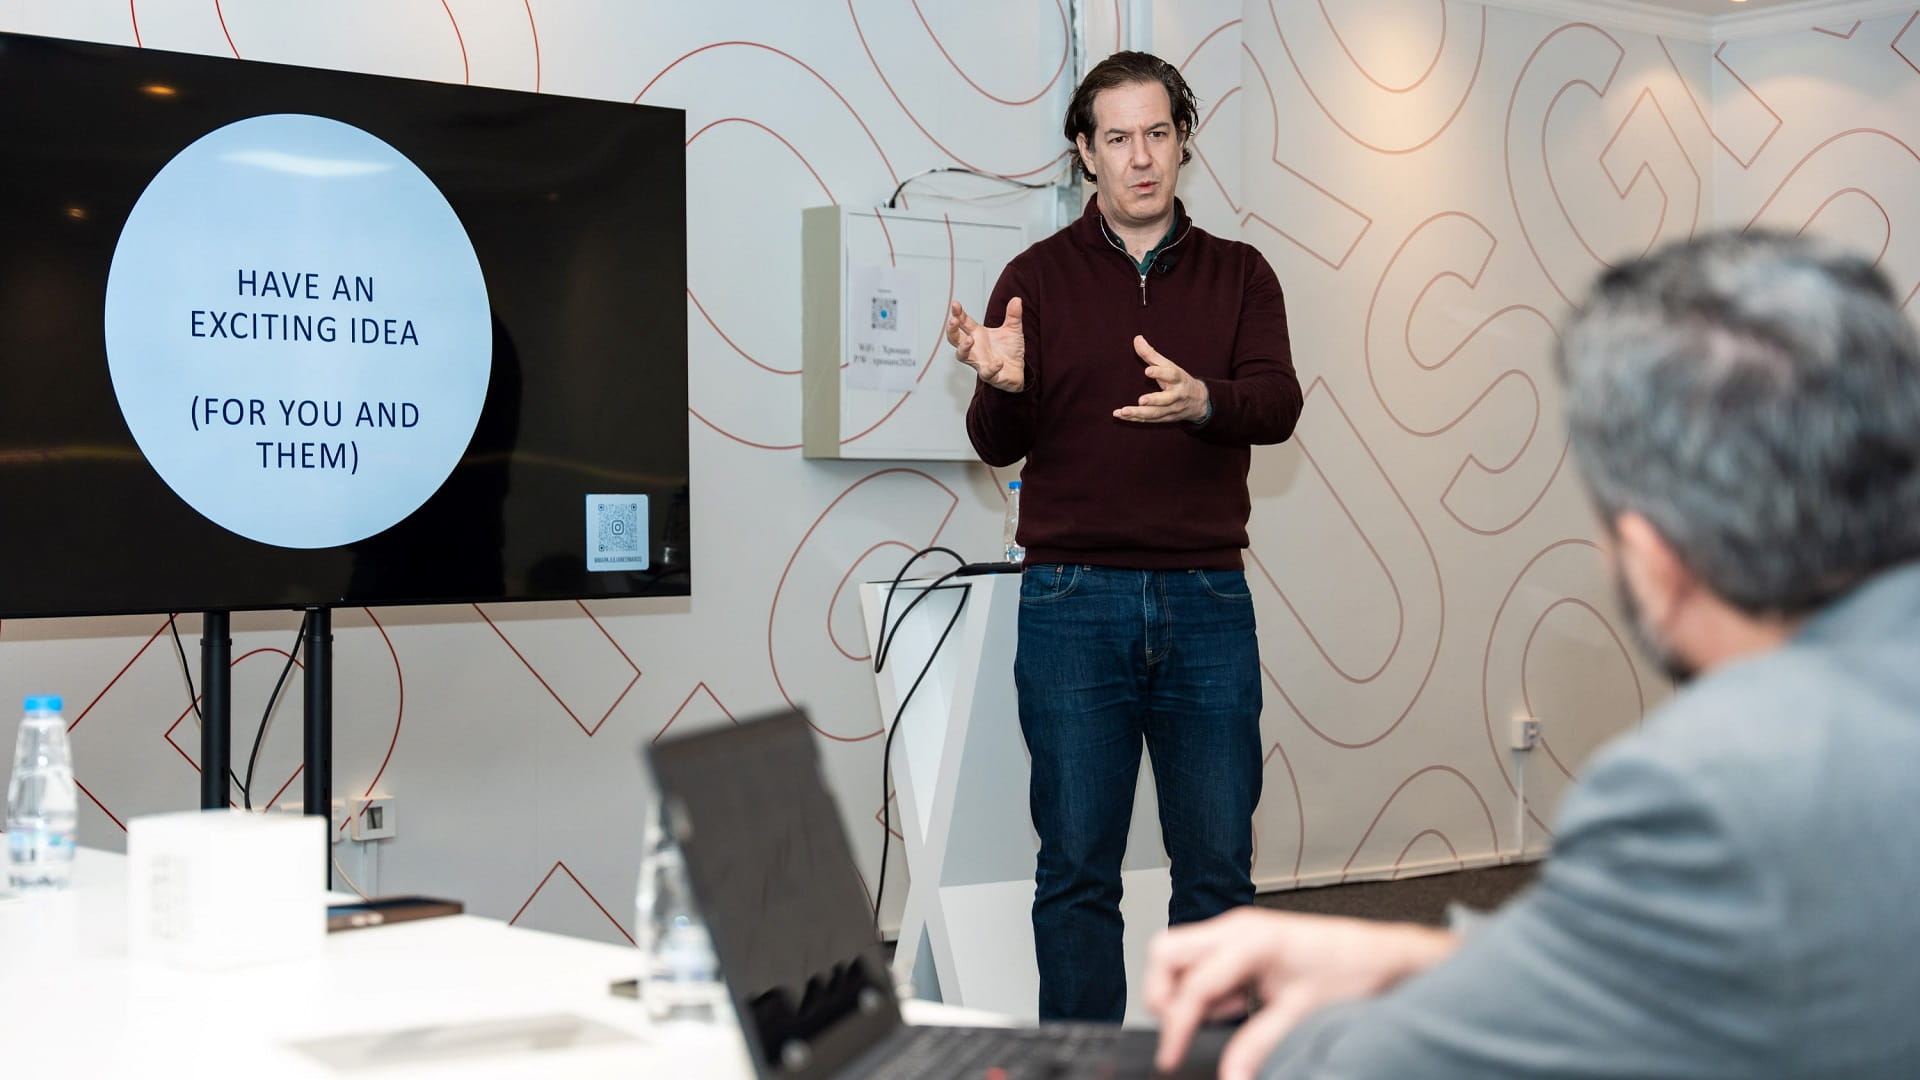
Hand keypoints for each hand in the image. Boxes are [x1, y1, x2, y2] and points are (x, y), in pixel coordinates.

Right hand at [947, 298, 1025, 391]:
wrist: (1018, 370)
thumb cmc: (1010, 349)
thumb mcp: (1013, 329)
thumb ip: (1013, 315)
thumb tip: (1017, 299)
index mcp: (978, 334)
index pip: (963, 322)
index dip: (958, 313)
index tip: (955, 304)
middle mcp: (974, 347)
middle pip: (955, 339)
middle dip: (952, 330)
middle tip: (953, 321)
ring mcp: (979, 361)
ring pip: (962, 356)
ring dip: (963, 348)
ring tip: (970, 340)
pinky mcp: (988, 374)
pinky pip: (986, 372)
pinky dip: (991, 368)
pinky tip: (998, 362)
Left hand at [1113, 335, 1208, 422]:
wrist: (1199, 401)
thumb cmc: (1179, 380)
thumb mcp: (1169, 366)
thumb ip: (1151, 354)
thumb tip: (1137, 338)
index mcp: (1178, 379)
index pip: (1171, 375)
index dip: (1160, 372)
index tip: (1148, 370)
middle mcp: (1177, 395)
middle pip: (1167, 399)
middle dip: (1154, 400)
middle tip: (1141, 400)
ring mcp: (1171, 409)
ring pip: (1156, 413)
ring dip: (1139, 414)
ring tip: (1123, 412)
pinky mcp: (1165, 418)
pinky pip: (1149, 420)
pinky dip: (1134, 419)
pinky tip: (1120, 415)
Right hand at [1145, 908, 1457, 1079]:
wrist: (1382, 955)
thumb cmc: (1351, 972)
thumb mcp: (1301, 1016)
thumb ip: (1257, 1046)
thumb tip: (1230, 1076)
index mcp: (1251, 941)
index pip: (1194, 986)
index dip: (1176, 1027)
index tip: (1170, 1057)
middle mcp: (1237, 927)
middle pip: (1166, 952)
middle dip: (1164, 995)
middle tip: (1183, 1029)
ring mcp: (1237, 928)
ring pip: (1178, 952)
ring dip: (1185, 990)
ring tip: (1229, 1013)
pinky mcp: (1241, 938)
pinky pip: (1200, 958)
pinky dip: (1206, 986)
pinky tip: (1238, 1002)